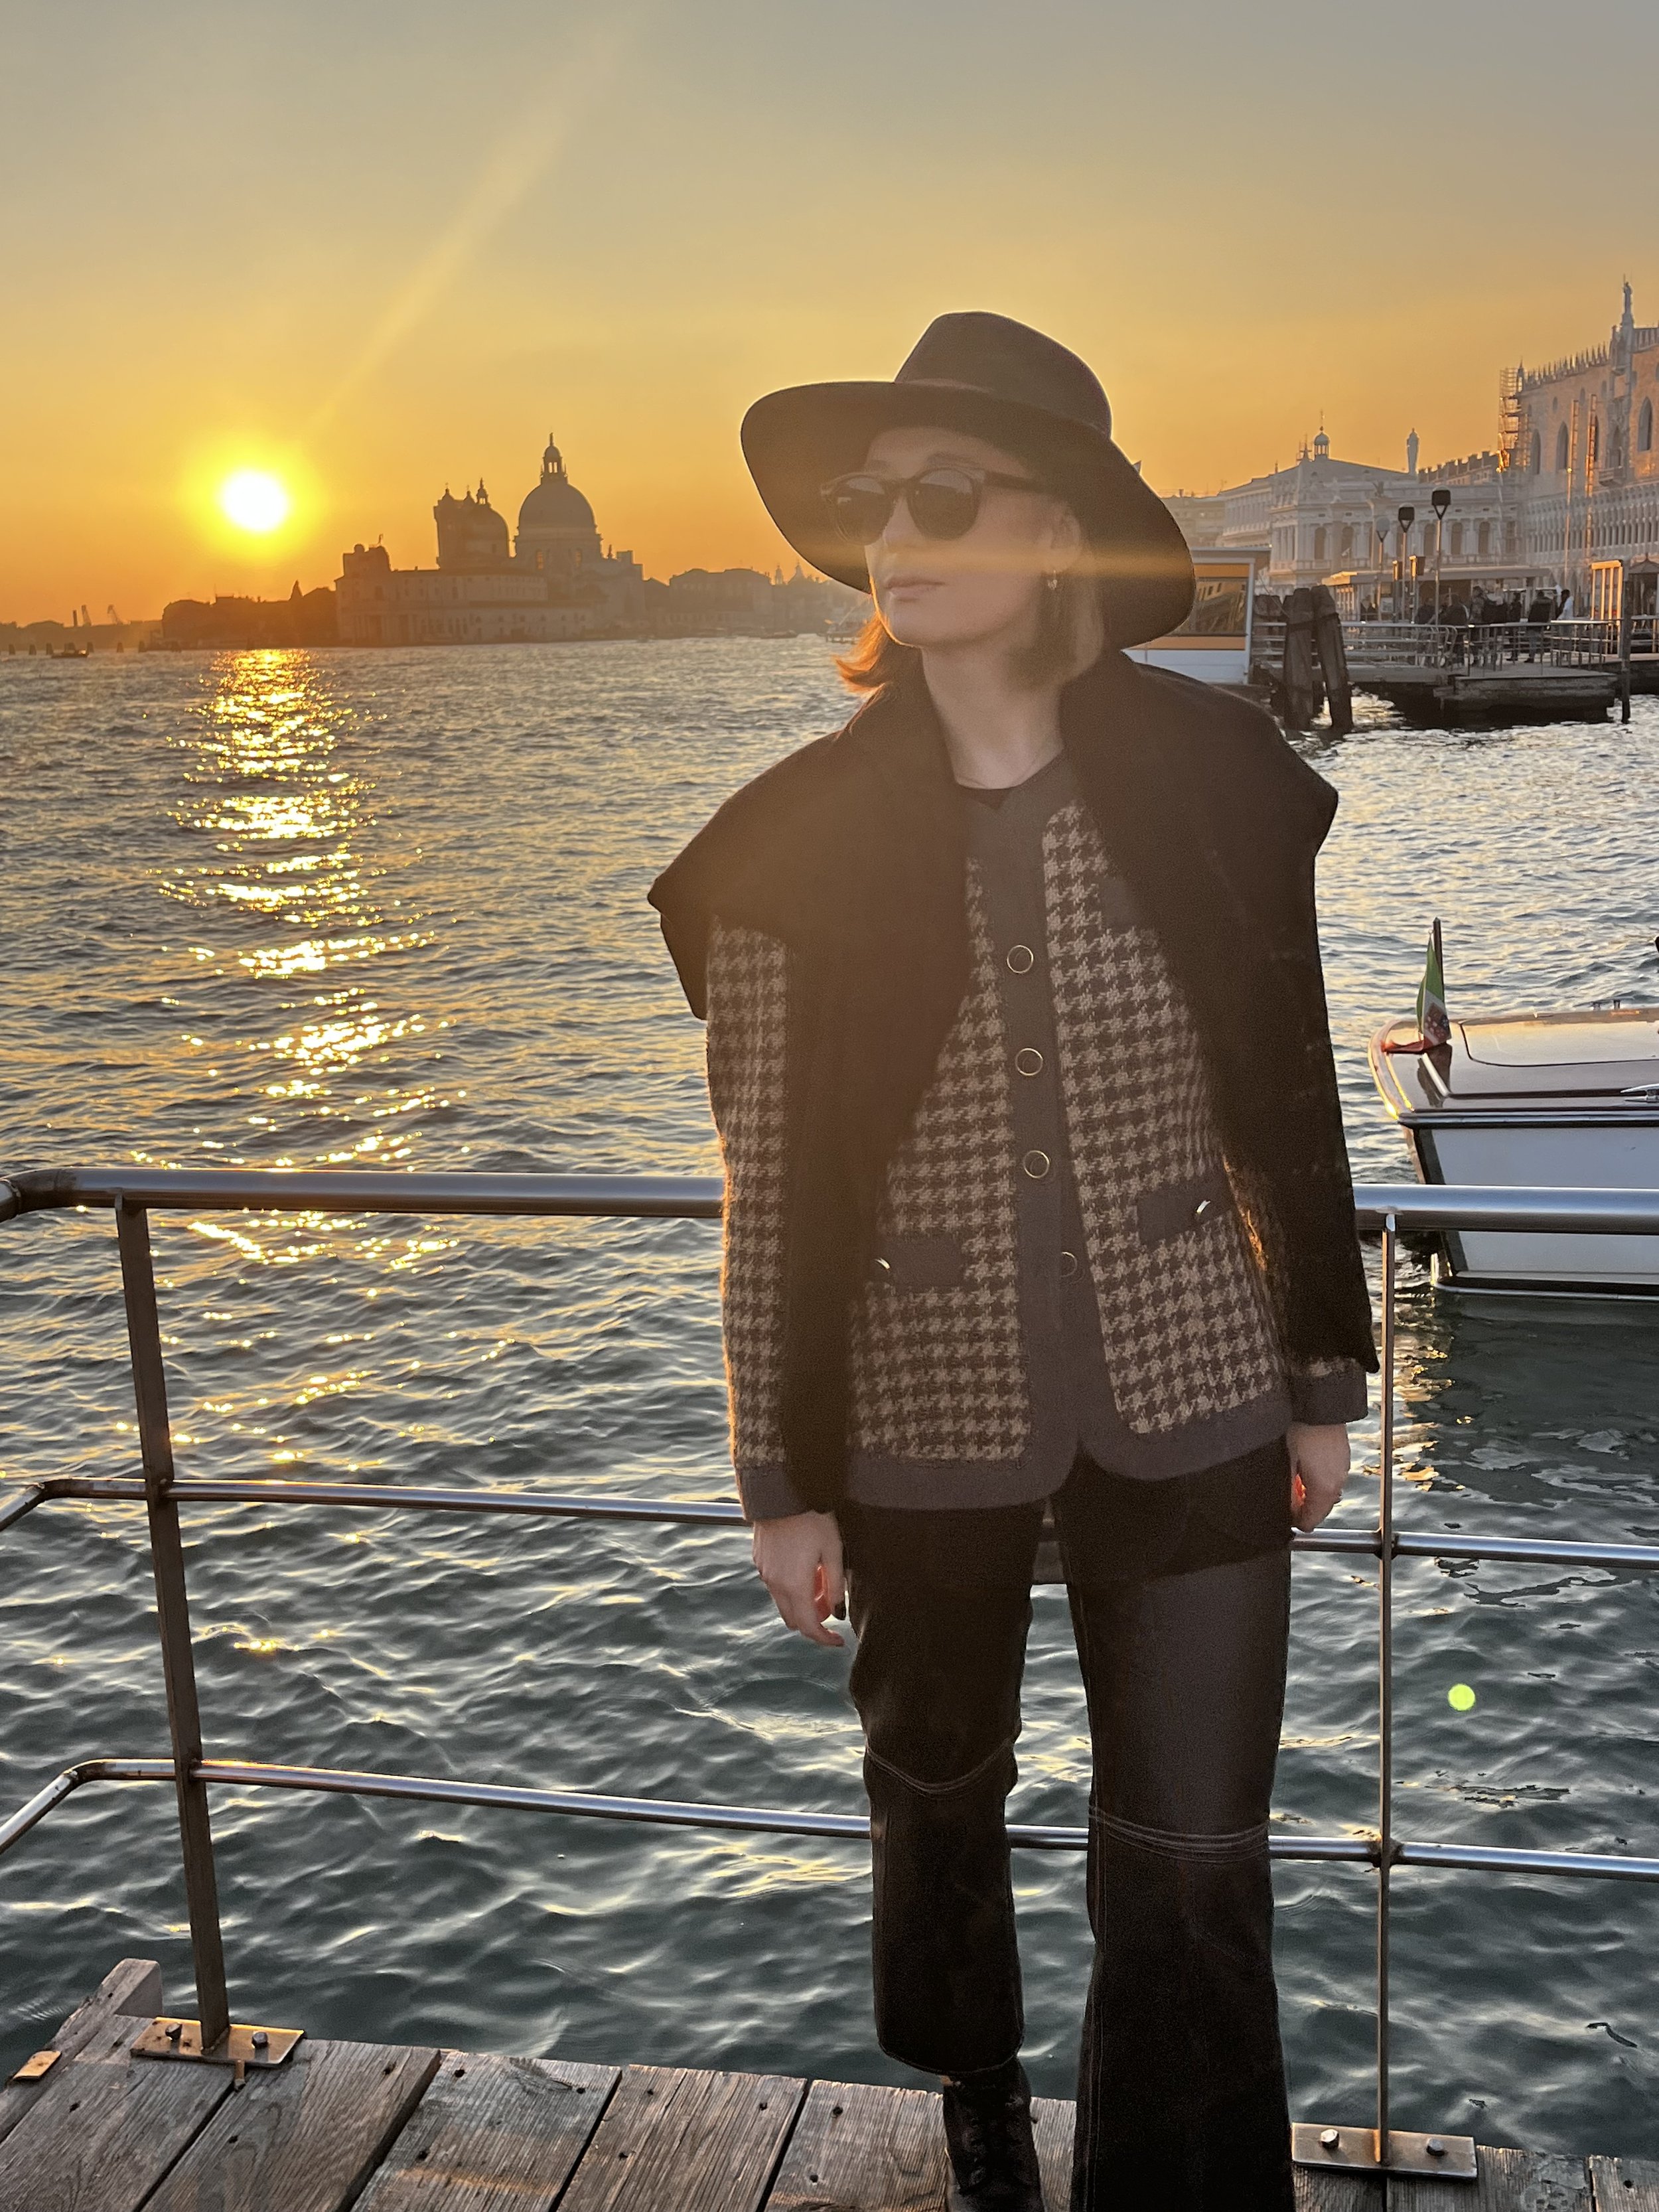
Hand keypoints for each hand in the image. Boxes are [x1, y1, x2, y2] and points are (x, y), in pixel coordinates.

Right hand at [752, 1510, 845, 1647]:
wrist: (781, 1491)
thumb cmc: (813, 1519)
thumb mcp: (834, 1551)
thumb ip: (836, 1584)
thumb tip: (837, 1611)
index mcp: (794, 1585)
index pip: (809, 1627)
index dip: (825, 1639)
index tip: (839, 1640)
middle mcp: (775, 1584)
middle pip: (794, 1620)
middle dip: (814, 1619)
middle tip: (831, 1601)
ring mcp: (764, 1573)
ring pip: (783, 1603)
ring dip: (802, 1602)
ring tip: (819, 1578)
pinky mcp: (759, 1561)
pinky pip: (775, 1586)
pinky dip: (791, 1588)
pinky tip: (804, 1566)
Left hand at [1288, 1421, 1350, 1532]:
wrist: (1320, 1403)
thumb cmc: (1302, 1429)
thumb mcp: (1286, 1461)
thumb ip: (1287, 1488)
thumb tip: (1286, 1506)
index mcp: (1324, 1488)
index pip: (1312, 1520)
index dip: (1296, 1522)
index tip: (1284, 1516)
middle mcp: (1338, 1481)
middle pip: (1321, 1508)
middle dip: (1303, 1508)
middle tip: (1287, 1499)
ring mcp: (1343, 1468)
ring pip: (1326, 1493)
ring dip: (1311, 1493)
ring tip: (1294, 1481)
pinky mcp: (1343, 1456)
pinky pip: (1331, 1478)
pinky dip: (1318, 1480)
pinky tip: (1305, 1469)